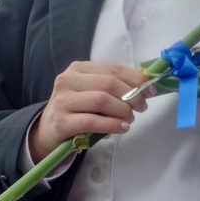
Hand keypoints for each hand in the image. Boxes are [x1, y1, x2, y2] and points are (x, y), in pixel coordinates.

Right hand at [29, 61, 154, 162]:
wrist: (48, 131)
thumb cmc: (78, 110)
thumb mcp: (92, 92)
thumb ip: (113, 86)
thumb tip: (145, 87)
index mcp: (78, 68)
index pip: (113, 69)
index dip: (136, 79)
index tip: (151, 91)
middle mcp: (67, 80)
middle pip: (109, 84)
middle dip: (132, 96)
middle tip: (142, 107)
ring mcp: (62, 101)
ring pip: (102, 100)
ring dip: (123, 110)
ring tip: (130, 119)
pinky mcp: (61, 122)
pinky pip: (93, 122)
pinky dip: (113, 125)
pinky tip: (122, 128)